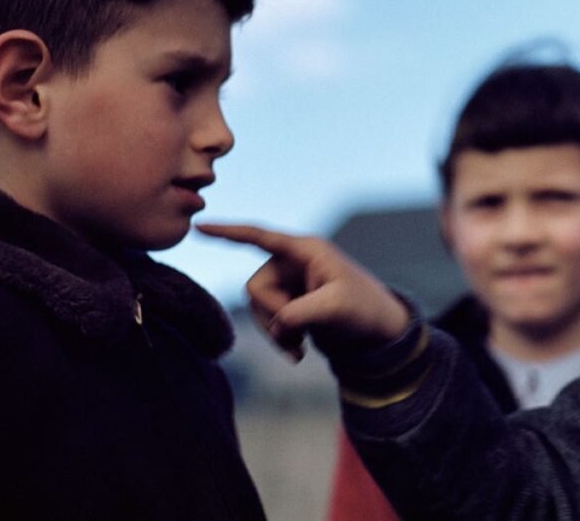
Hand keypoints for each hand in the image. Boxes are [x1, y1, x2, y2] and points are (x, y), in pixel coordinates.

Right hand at [196, 223, 410, 360]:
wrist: (379, 334)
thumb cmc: (365, 310)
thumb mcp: (335, 309)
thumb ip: (298, 313)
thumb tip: (276, 323)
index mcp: (306, 250)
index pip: (259, 236)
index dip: (228, 232)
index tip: (200, 226)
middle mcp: (293, 263)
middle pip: (255, 287)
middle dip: (272, 314)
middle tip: (299, 333)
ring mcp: (290, 284)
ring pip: (257, 307)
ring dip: (275, 332)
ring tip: (300, 349)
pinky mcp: (290, 304)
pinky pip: (267, 321)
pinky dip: (279, 340)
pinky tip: (299, 352)